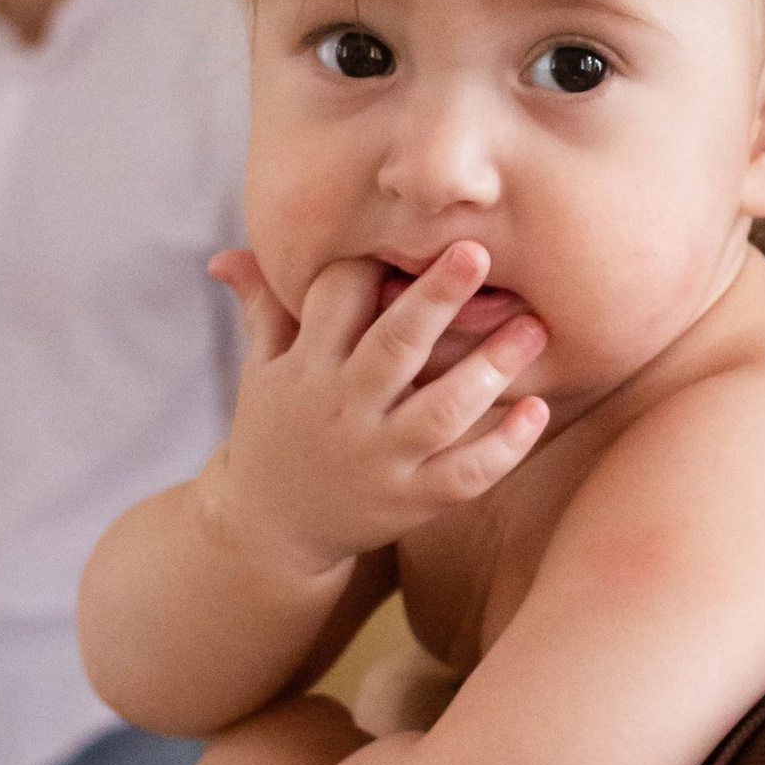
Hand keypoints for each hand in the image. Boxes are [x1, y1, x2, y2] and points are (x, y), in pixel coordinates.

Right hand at [197, 243, 549, 581]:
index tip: (418, 234)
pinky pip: (463, 475)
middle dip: (436, 298)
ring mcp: (377, 460)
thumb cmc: (277, 430)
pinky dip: (503, 447)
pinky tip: (537, 410)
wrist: (268, 530)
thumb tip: (228, 254)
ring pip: (439, 411)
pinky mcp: (408, 502)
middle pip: (394, 346)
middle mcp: (342, 409)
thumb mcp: (262, 369)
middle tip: (480, 252)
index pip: (337, 297)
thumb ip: (263, 306)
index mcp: (306, 366)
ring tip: (533, 329)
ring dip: (489, 370)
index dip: (373, 264)